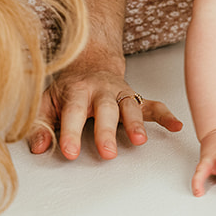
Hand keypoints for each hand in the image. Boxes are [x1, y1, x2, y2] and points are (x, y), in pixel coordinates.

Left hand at [27, 65, 182, 160]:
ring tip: (140, 141)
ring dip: (136, 123)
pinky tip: (175, 126)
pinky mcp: (136, 97)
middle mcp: (101, 90)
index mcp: (77, 91)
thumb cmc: (68, 89)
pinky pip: (154, 105)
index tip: (70, 152)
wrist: (90, 62)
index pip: (73, 112)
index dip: (71, 132)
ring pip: (130, 106)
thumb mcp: (47, 102)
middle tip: (108, 153)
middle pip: (105, 110)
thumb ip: (40, 124)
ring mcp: (121, 93)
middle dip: (107, 131)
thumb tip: (39, 147)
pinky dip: (165, 115)